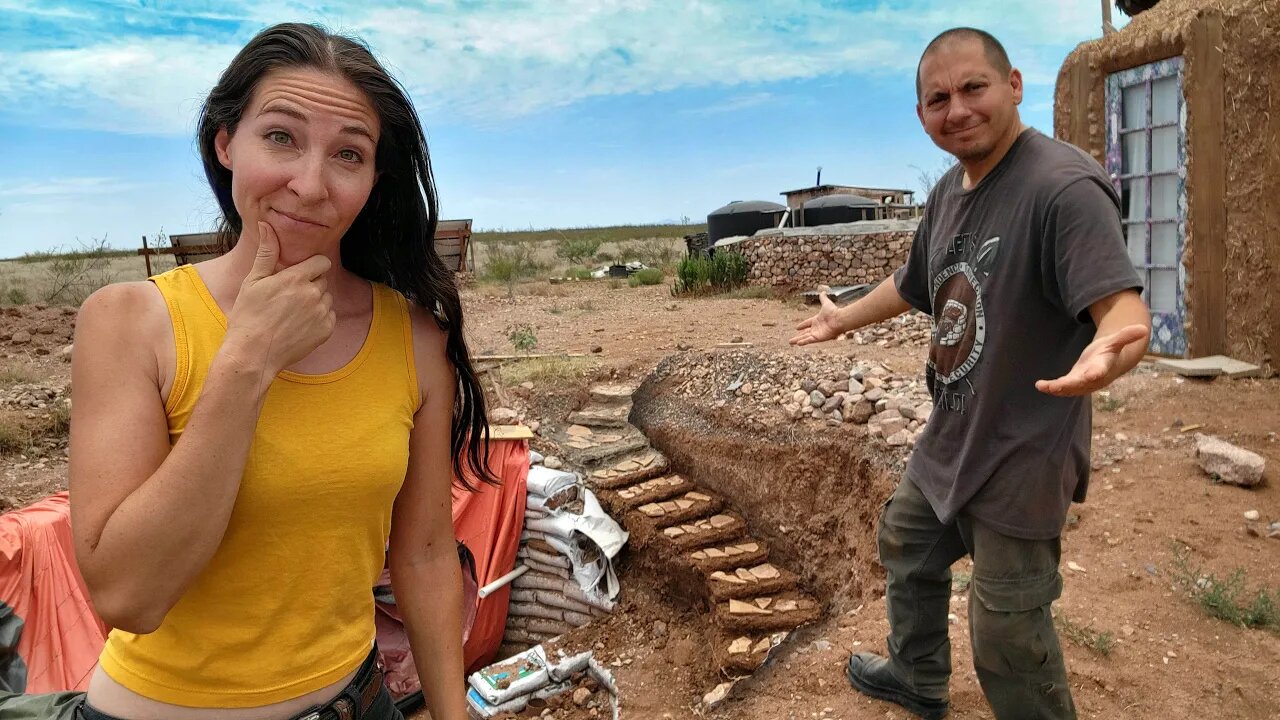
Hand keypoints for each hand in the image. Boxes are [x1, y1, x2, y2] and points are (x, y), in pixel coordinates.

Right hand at [223, 222, 334, 377]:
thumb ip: (266, 253)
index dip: (312, 266)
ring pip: (326, 299)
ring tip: (292, 313)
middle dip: (310, 285)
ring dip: (315, 302)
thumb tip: (267, 225)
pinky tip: (299, 326)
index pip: (321, 262)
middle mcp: (313, 294)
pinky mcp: (326, 331)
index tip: (300, 274)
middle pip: (323, 280)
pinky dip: (319, 319)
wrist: (254, 354)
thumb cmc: (248, 316)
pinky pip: (329, 317)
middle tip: (289, 297)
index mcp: (296, 278)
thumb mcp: (253, 281)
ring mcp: (321, 314)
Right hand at [790, 286, 843, 345]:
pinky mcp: (818, 338)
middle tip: (791, 339)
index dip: (802, 325)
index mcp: (817, 320)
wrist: (839, 319)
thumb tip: (823, 291)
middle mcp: (816, 327)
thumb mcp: (826, 303)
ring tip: (790, 343)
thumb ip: (823, 298)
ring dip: (797, 340)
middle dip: (798, 336)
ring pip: (805, 337)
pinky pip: (809, 340)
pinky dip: (803, 342)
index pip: (807, 323)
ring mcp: (817, 333)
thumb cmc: (834, 312)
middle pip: (804, 333)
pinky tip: (798, 344)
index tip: (796, 328)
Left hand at [1035, 324, 1148, 396]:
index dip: (1096, 373)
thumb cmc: (1111, 350)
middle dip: (1070, 385)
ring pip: (1070, 388)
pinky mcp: (1073, 382)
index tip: (1091, 375)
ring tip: (1045, 387)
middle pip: (1082, 383)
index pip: (1101, 370)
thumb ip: (1127, 336)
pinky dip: (1051, 387)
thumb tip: (1143, 329)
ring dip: (1057, 388)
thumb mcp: (1117, 340)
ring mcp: (1082, 382)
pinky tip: (1039, 385)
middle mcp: (1093, 378)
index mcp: (1104, 366)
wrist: (1107, 362)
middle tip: (1058, 386)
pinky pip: (1062, 387)